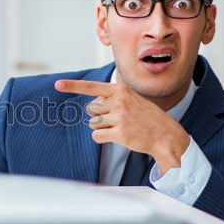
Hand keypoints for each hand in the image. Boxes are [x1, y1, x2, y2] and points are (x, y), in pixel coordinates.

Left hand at [54, 79, 190, 174]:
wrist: (166, 135)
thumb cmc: (146, 117)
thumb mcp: (132, 100)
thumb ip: (112, 99)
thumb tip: (91, 105)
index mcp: (121, 90)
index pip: (92, 87)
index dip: (73, 86)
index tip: (57, 85)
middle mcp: (119, 101)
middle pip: (90, 109)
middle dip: (99, 115)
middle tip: (117, 119)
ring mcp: (119, 117)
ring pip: (93, 123)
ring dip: (102, 128)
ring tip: (121, 128)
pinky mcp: (119, 133)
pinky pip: (97, 136)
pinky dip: (102, 138)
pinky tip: (118, 137)